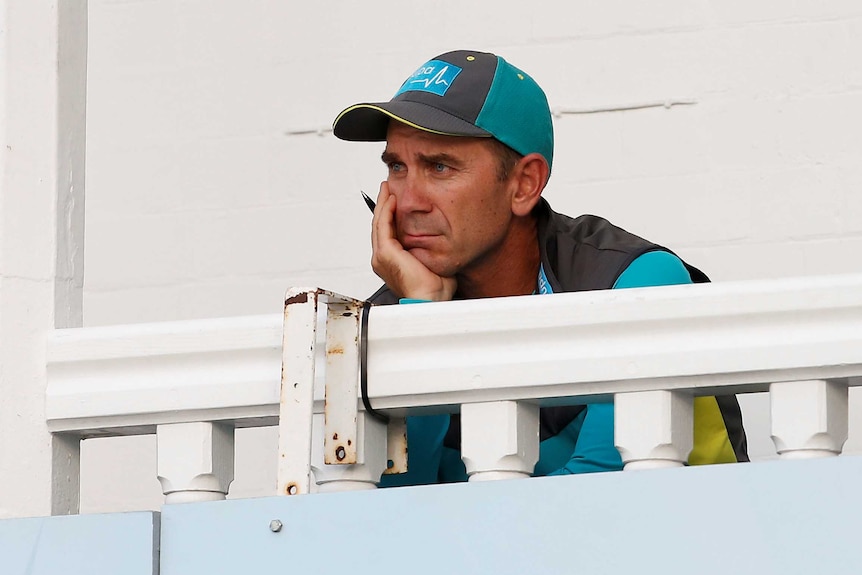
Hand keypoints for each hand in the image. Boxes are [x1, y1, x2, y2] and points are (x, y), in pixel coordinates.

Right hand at [370, 182, 456, 300]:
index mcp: (391, 262)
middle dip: (383, 205)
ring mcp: (381, 256)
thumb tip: (440, 237)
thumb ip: (430, 249)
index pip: (387, 234)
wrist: (431, 299)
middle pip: (379, 226)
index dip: (389, 216)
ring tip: (387, 189)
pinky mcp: (385, 253)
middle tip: (387, 189)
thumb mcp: (433, 261)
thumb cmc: (434, 289)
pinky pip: (383, 226)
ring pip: (379, 223)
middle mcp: (382, 259)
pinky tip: (392, 200)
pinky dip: (386, 211)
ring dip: (383, 204)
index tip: (395, 201)